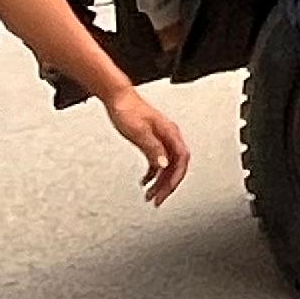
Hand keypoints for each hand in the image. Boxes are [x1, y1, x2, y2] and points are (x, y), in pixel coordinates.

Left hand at [106, 88, 194, 203]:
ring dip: (159, 182)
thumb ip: (153, 149)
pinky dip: (153, 173)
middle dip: (167, 185)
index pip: (181, 161)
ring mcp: (162, 139)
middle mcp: (169, 136)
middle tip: (157, 200)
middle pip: (175, 166)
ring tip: (150, 196)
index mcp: (170, 133)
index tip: (166, 193)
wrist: (118, 98)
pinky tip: (144, 181)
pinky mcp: (153, 140)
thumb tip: (163, 165)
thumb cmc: (127, 110)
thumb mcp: (139, 132)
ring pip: (167, 166)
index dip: (175, 179)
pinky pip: (158, 161)